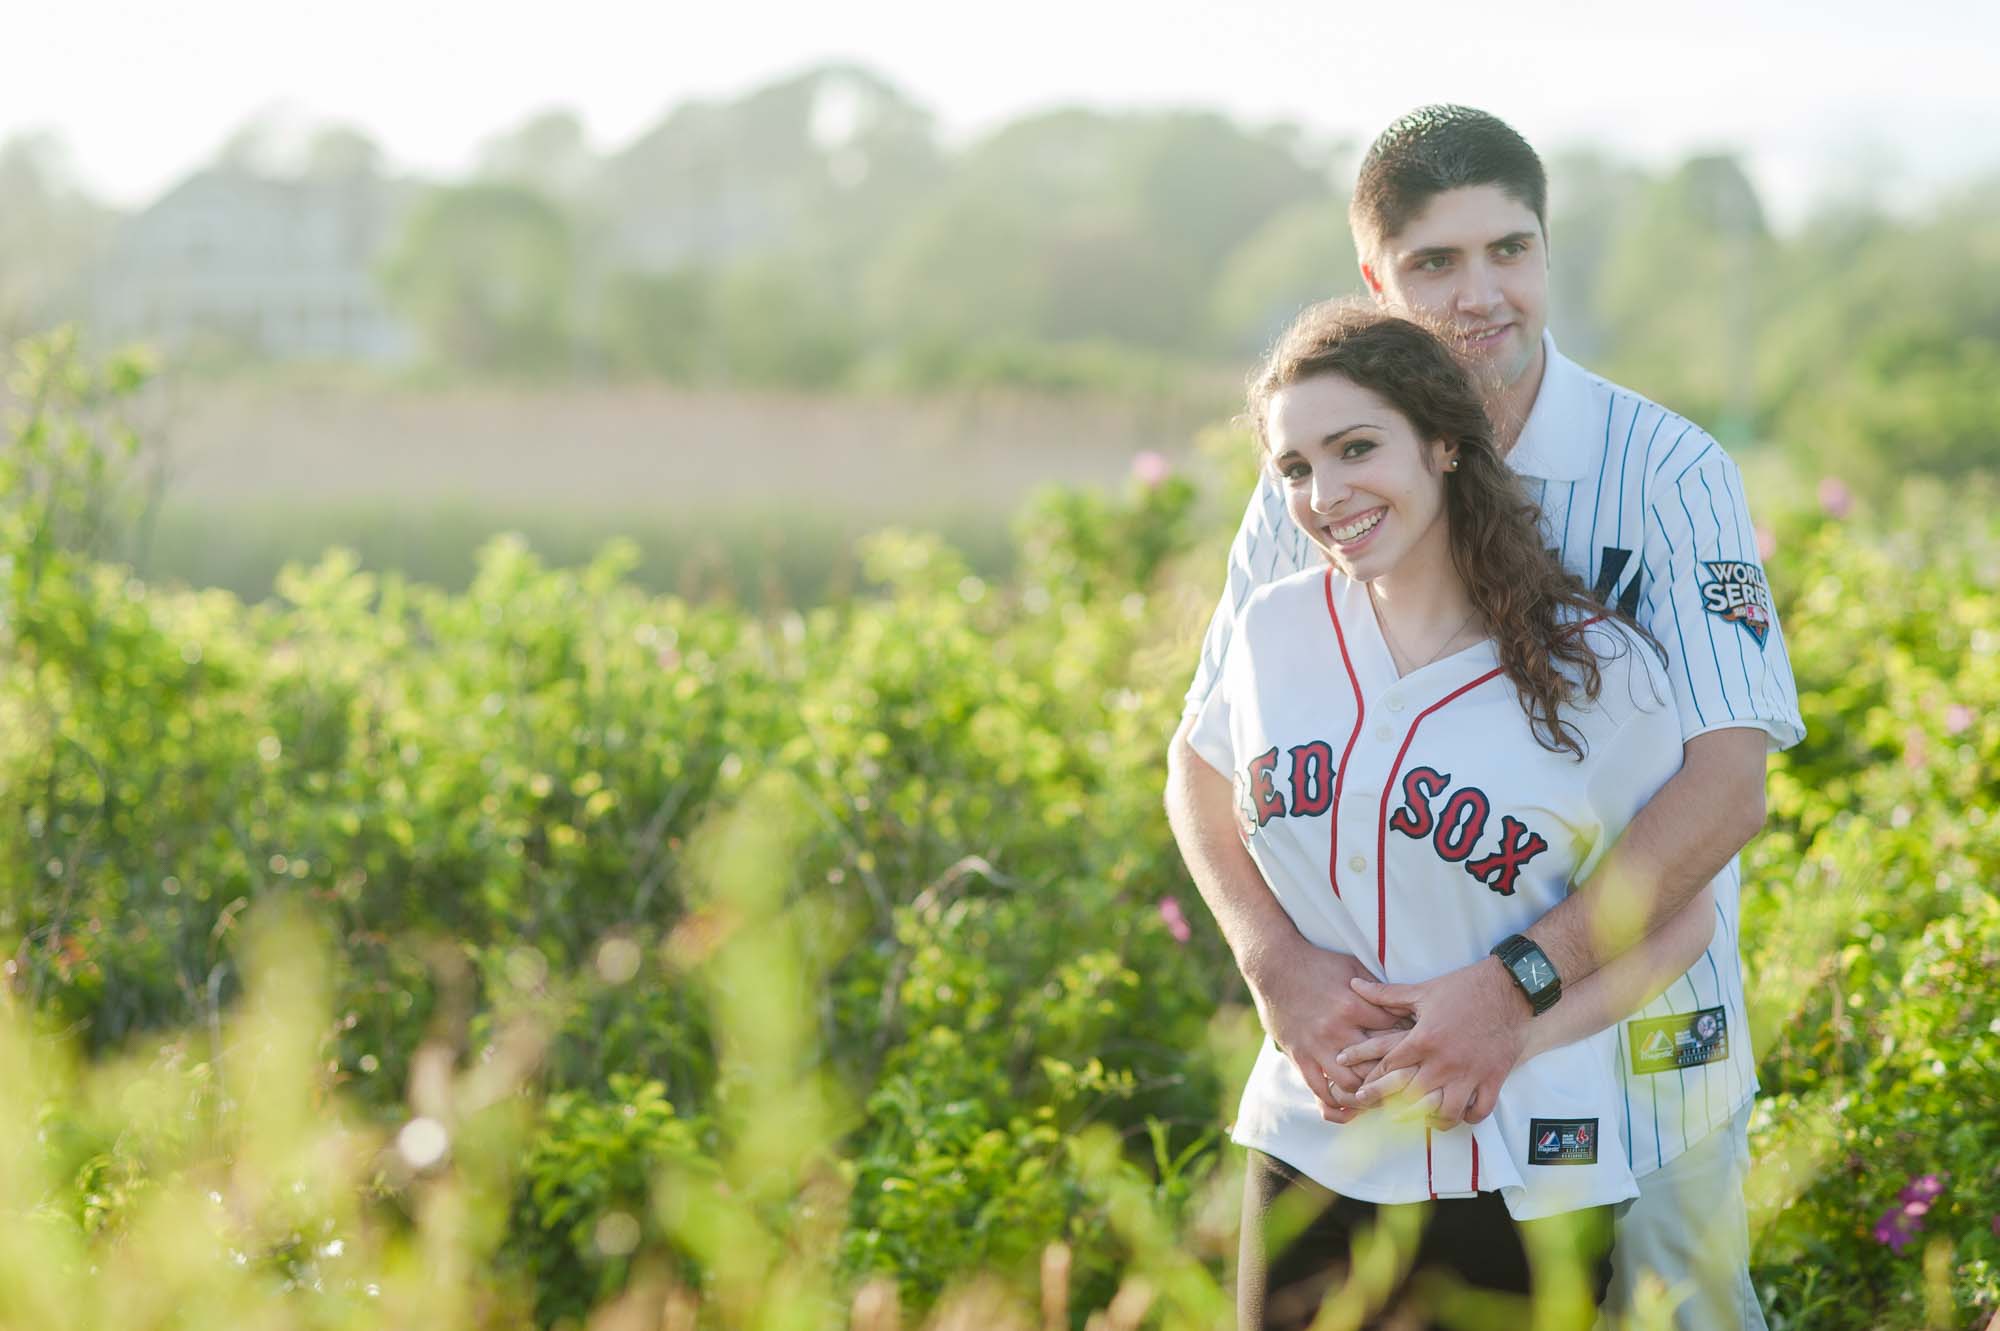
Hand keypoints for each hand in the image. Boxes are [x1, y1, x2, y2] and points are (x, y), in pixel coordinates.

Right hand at [1246, 938, 1408, 1121]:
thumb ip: (1376, 988)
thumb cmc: (1316, 963)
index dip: (1410, 1040)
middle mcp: (1337, 1030)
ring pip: (1351, 1084)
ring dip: (1369, 1095)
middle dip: (1397, 1073)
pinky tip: (1349, 1107)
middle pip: (1377, 1064)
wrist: (1273, 967)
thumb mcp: (1352, 966)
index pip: (1394, 1031)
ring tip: (1383, 1097)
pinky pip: (1319, 1090)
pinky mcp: (1300, 1056)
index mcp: (1353, 1005)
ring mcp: (1317, 1046)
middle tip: (1410, 1081)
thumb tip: (1403, 1001)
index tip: (1420, 1047)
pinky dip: (1336, 1103)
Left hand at [1344, 957, 1531, 1129]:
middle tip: (1382, 1115)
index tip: (1359, 1092)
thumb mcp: (1421, 991)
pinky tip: (1460, 1115)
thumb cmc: (1463, 987)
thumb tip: (1354, 985)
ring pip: (1446, 1111)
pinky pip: (1480, 1110)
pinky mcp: (1493, 1078)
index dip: (1371, 1081)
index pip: (1389, 1068)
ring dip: (1433, 1119)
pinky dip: (1469, 1117)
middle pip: (1411, 1095)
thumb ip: (1385, 995)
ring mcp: (1470, 1073)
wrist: (1508, 988)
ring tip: (1424, 1121)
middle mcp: (1444, 1062)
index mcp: (1423, 1039)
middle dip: (1392, 1107)